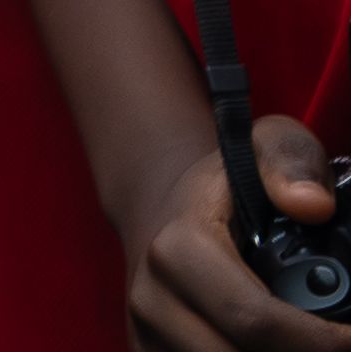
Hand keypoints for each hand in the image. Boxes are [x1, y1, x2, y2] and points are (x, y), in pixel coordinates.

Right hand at [137, 126, 347, 346]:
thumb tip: (312, 206)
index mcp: (175, 249)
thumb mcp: (263, 147)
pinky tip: (282, 346)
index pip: (256, 320)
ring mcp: (147, 335)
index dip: (322, 342)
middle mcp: (152, 299)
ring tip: (312, 342)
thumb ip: (291, 163)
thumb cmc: (226, 185)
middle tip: (341, 341)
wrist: (159, 211)